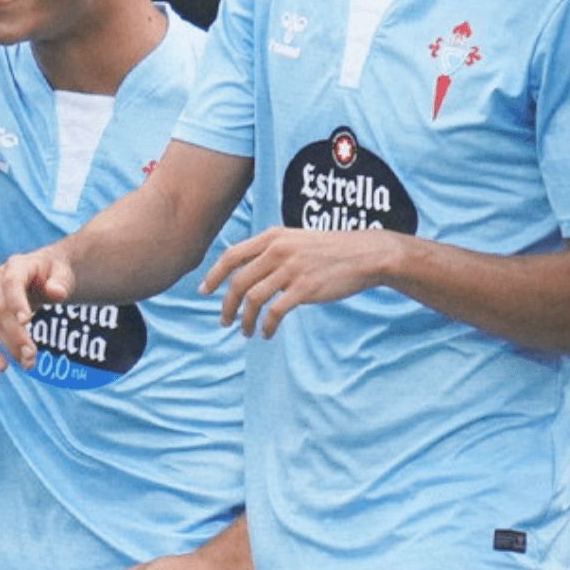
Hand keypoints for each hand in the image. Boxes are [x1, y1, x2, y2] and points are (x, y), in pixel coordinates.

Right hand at [0, 248, 73, 370]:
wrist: (42, 275)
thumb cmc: (54, 274)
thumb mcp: (63, 273)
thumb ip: (60, 282)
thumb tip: (56, 292)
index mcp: (16, 265)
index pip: (12, 284)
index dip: (16, 302)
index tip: (27, 322)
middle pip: (1, 310)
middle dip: (16, 335)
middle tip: (33, 356)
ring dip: (8, 347)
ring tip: (28, 364)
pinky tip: (2, 366)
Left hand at [200, 228, 404, 338]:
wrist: (365, 254)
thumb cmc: (329, 250)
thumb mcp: (295, 240)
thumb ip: (270, 250)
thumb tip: (244, 269)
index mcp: (272, 237)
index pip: (231, 256)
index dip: (213, 275)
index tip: (204, 291)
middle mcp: (277, 251)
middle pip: (237, 281)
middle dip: (226, 304)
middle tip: (224, 321)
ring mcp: (291, 269)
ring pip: (252, 298)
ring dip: (244, 319)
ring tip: (244, 331)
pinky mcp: (305, 289)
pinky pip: (274, 312)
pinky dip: (265, 325)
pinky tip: (265, 333)